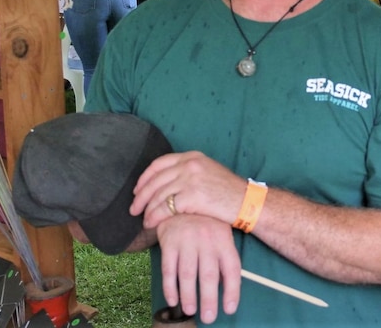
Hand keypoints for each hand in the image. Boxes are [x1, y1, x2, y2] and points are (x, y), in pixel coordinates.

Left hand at [130, 151, 246, 228]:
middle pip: (155, 180)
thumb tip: (165, 185)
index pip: (159, 164)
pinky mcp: (192, 196)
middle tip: (134, 209)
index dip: (145, 178)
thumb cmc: (229, 192)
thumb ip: (187, 173)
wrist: (247, 202)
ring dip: (147, 209)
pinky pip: (165, 208)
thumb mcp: (208, 172)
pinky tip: (152, 224)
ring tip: (143, 220)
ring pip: (158, 195)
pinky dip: (155, 217)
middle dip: (141, 196)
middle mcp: (190, 164)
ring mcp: (190, 179)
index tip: (137, 190)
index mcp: (192, 156)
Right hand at [157, 214, 241, 322]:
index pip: (232, 268)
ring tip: (191, 311)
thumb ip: (225, 257)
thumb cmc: (206, 221)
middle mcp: (206, 240)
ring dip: (188, 296)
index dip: (232, 291)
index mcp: (224, 239)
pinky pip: (168, 269)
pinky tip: (173, 299)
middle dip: (209, 299)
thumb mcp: (221, 233)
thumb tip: (229, 288)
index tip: (229, 309)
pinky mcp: (169, 242)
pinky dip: (170, 287)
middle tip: (208, 317)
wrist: (182, 199)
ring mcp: (187, 240)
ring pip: (187, 274)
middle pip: (209, 275)